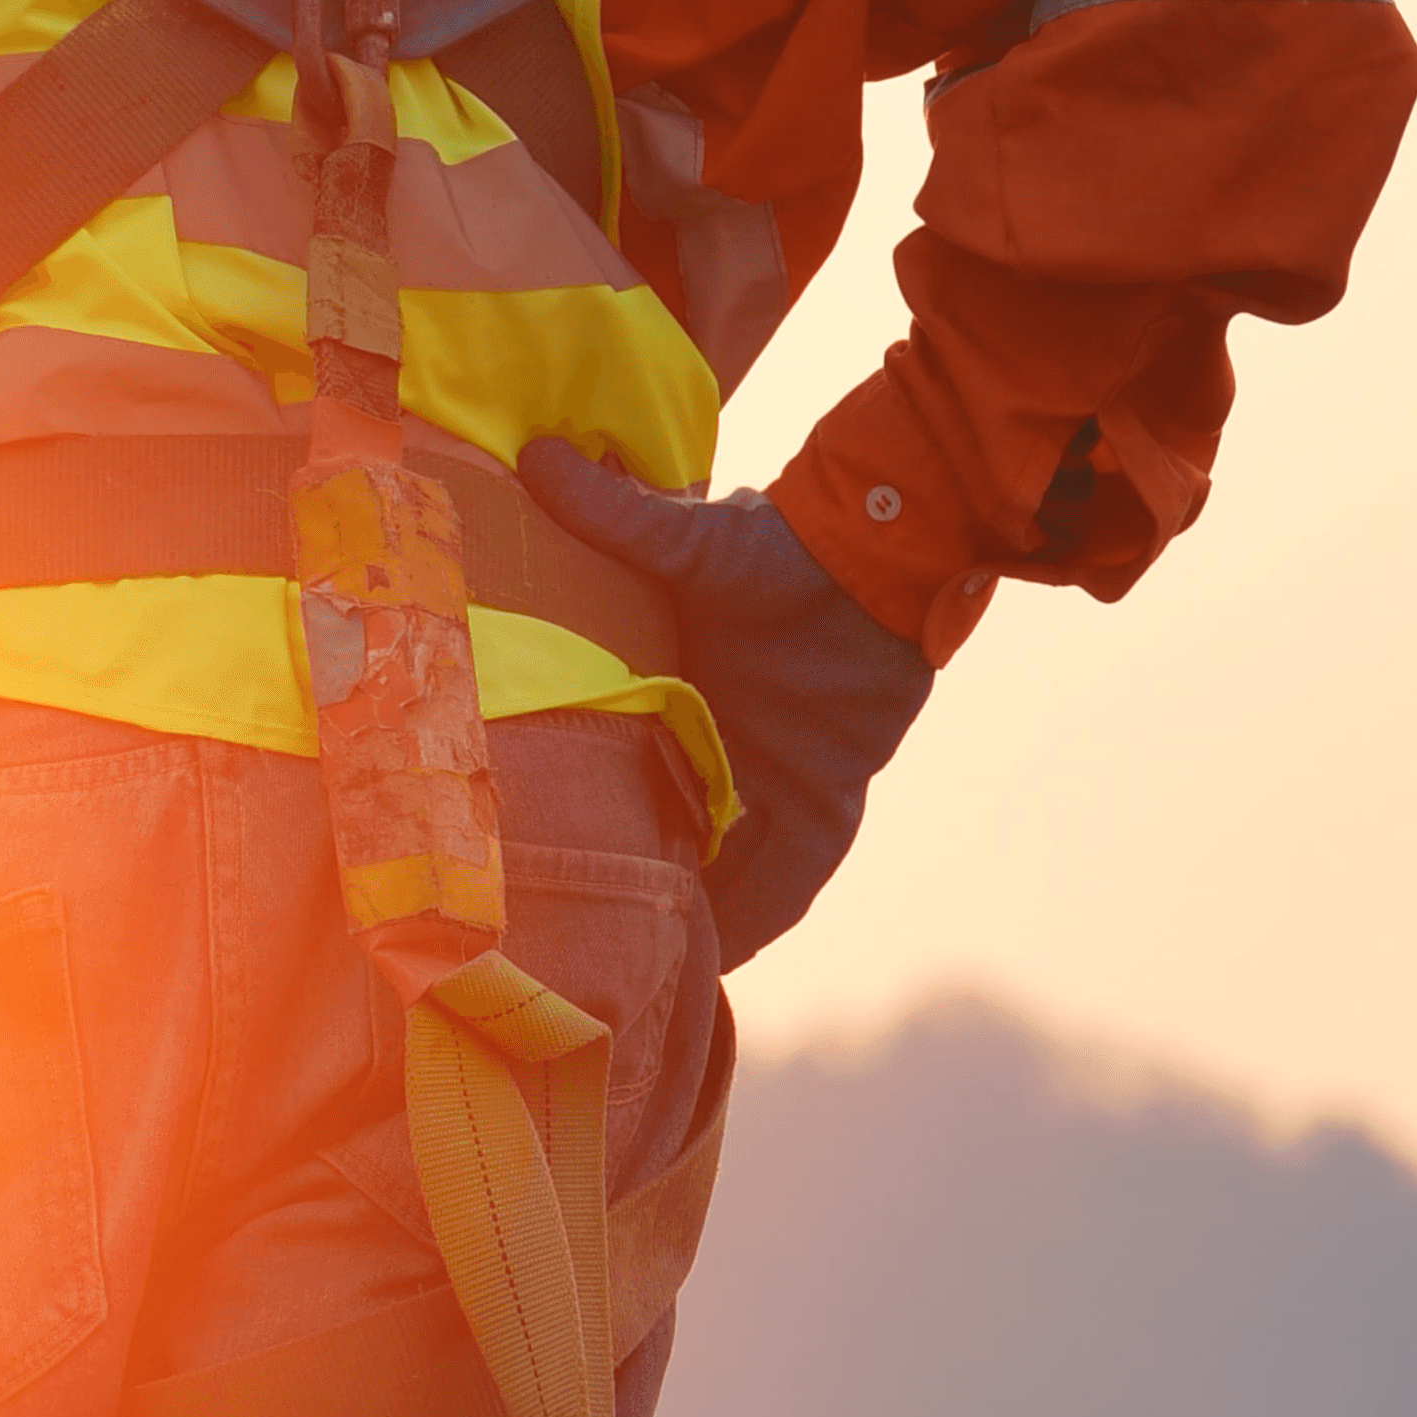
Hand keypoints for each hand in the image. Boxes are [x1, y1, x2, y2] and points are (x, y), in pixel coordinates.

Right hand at [518, 440, 936, 965]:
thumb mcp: (689, 542)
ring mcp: (771, 778)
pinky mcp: (826, 797)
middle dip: (627, 873)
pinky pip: (790, 876)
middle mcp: (716, 745)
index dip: (583, 807)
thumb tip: (534, 453)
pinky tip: (724, 960)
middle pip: (662, 826)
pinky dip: (763, 916)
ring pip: (721, 866)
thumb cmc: (779, 548)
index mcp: (672, 691)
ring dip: (690, 910)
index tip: (532, 847)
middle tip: (568, 926)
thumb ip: (615, 516)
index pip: (619, 766)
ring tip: (631, 964)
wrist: (883, 560)